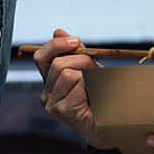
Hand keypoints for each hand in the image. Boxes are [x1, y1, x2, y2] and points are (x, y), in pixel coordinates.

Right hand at [32, 28, 108, 147]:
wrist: (112, 122)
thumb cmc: (101, 95)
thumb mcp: (89, 68)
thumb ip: (75, 51)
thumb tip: (57, 31)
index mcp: (50, 80)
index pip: (41, 56)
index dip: (56, 45)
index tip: (76, 41)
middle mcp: (46, 92)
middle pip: (57, 62)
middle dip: (81, 60)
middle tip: (95, 70)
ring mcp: (51, 103)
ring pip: (65, 72)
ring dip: (87, 74)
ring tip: (96, 86)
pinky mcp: (60, 110)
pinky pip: (73, 83)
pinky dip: (88, 85)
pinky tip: (93, 96)